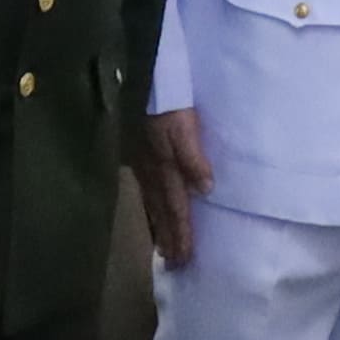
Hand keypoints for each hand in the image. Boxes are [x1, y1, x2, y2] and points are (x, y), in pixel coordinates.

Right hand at [129, 105, 212, 270]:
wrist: (138, 75)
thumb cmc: (166, 98)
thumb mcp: (183, 126)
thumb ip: (192, 157)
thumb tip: (205, 190)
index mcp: (164, 166)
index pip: (176, 208)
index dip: (181, 233)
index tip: (185, 259)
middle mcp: (150, 170)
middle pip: (161, 210)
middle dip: (169, 237)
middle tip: (174, 265)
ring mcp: (139, 162)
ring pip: (150, 201)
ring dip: (158, 225)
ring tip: (162, 248)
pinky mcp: (134, 151)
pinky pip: (143, 187)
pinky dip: (149, 205)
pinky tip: (150, 209)